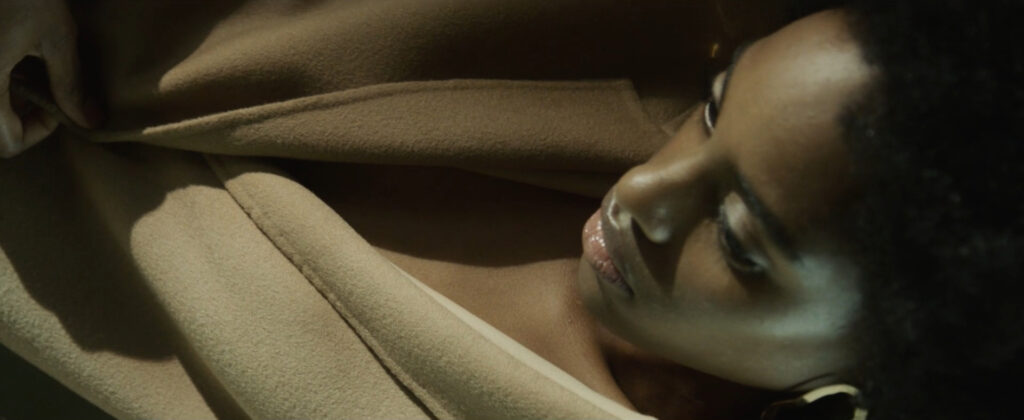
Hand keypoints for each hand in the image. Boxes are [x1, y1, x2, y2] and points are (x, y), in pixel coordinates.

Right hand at [1, 0, 92, 157]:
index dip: (37, 133)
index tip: (57, 107)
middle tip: (41, 88)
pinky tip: (10, 54)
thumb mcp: (55, 34)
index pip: (7, 143)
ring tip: (25, 68)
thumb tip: (90, 120)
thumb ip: (70, 84)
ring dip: (3, 98)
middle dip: (16, 115)